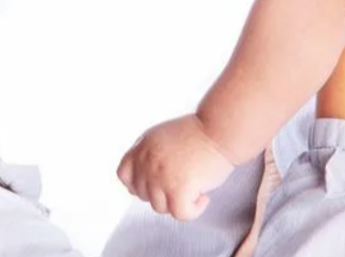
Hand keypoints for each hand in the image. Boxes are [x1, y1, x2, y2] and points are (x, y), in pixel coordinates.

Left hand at [116, 114, 234, 220]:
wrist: (220, 130)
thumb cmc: (200, 134)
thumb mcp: (163, 137)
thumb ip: (148, 156)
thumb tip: (136, 188)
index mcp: (142, 146)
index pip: (124, 174)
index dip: (138, 184)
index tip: (156, 186)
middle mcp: (147, 160)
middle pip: (143, 195)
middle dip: (162, 194)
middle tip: (183, 185)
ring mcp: (160, 175)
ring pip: (160, 207)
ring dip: (179, 202)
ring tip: (195, 188)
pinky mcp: (178, 188)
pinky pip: (180, 214)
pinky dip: (194, 211)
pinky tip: (204, 198)